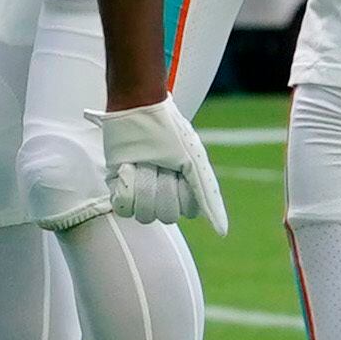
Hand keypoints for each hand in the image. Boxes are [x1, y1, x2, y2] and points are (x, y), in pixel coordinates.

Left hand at [89, 99, 228, 232]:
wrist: (136, 106)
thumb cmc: (168, 130)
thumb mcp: (194, 162)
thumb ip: (209, 196)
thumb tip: (222, 233)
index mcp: (182, 188)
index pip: (184, 212)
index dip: (180, 192)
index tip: (176, 169)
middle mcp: (161, 193)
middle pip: (163, 216)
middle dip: (160, 188)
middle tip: (157, 163)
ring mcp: (138, 190)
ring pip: (142, 215)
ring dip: (142, 185)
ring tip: (141, 162)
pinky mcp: (117, 185)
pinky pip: (121, 208)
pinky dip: (124, 189)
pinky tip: (127, 168)